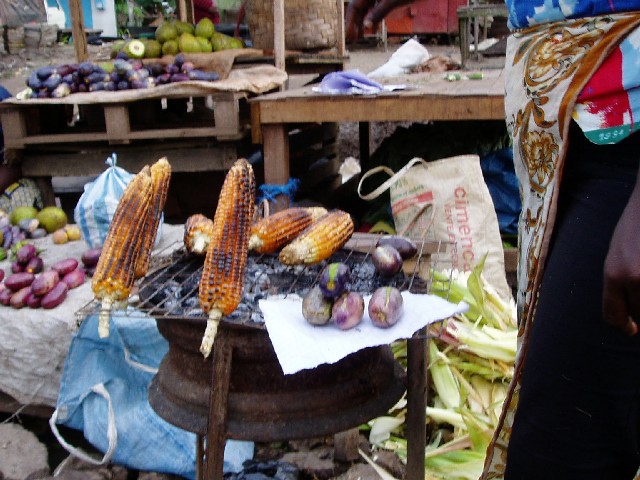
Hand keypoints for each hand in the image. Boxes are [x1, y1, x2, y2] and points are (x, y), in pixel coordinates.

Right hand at [345, 0, 413, 42]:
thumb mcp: (392, 2)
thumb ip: (378, 13)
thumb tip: (366, 27)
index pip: (354, 6)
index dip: (350, 22)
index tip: (349, 36)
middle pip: (358, 8)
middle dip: (355, 24)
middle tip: (353, 40)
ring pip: (365, 9)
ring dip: (363, 22)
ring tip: (360, 37)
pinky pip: (374, 8)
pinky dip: (372, 18)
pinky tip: (372, 30)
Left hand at [603, 170, 639, 335]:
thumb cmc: (635, 226)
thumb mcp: (617, 253)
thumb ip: (619, 281)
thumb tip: (630, 314)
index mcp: (613, 274)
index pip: (613, 315)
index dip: (623, 326)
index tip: (632, 329)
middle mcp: (635, 277)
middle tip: (638, 281)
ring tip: (639, 270)